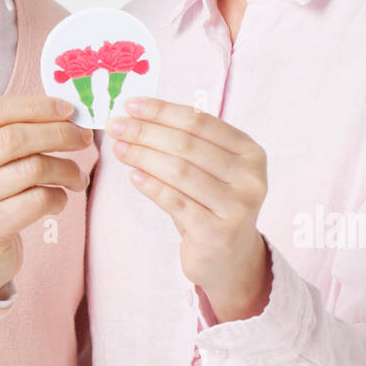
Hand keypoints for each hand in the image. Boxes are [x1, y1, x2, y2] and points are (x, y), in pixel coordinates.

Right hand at [0, 94, 92, 298]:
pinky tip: (59, 200)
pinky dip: (58, 197)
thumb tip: (63, 113)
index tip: (67, 109)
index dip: (34, 106)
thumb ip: (8, 135)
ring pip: (31, 169)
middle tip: (83, 138)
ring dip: (65, 169)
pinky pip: (37, 201)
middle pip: (13, 138)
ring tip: (76, 178)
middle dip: (57, 134)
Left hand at [107, 96, 271, 321]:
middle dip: (146, 132)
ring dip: (143, 156)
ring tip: (119, 149)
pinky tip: (133, 175)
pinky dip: (150, 186)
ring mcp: (237, 207)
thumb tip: (135, 116)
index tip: (130, 105)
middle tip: (115, 127)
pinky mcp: (218, 233)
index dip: (162, 111)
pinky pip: (175, 202)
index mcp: (250, 152)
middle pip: (187, 145)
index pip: (200, 122)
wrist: (230, 260)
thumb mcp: (209, 170)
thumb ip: (184, 144)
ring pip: (179, 171)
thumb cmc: (211, 205)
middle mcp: (250, 178)